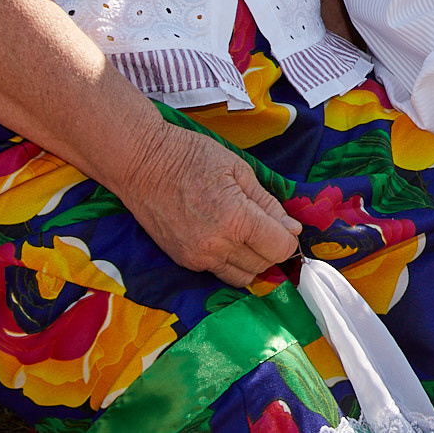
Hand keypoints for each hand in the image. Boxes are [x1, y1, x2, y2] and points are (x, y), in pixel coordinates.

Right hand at [117, 121, 302, 287]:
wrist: (141, 163)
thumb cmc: (190, 156)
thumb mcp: (239, 170)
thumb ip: (268, 203)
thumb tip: (292, 228)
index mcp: (236, 220)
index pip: (279, 248)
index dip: (288, 238)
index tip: (287, 226)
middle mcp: (217, 246)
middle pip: (263, 266)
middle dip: (273, 249)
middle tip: (269, 228)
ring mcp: (197, 257)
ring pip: (241, 277)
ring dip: (252, 261)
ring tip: (249, 236)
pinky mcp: (183, 261)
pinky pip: (217, 272)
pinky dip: (230, 261)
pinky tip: (227, 238)